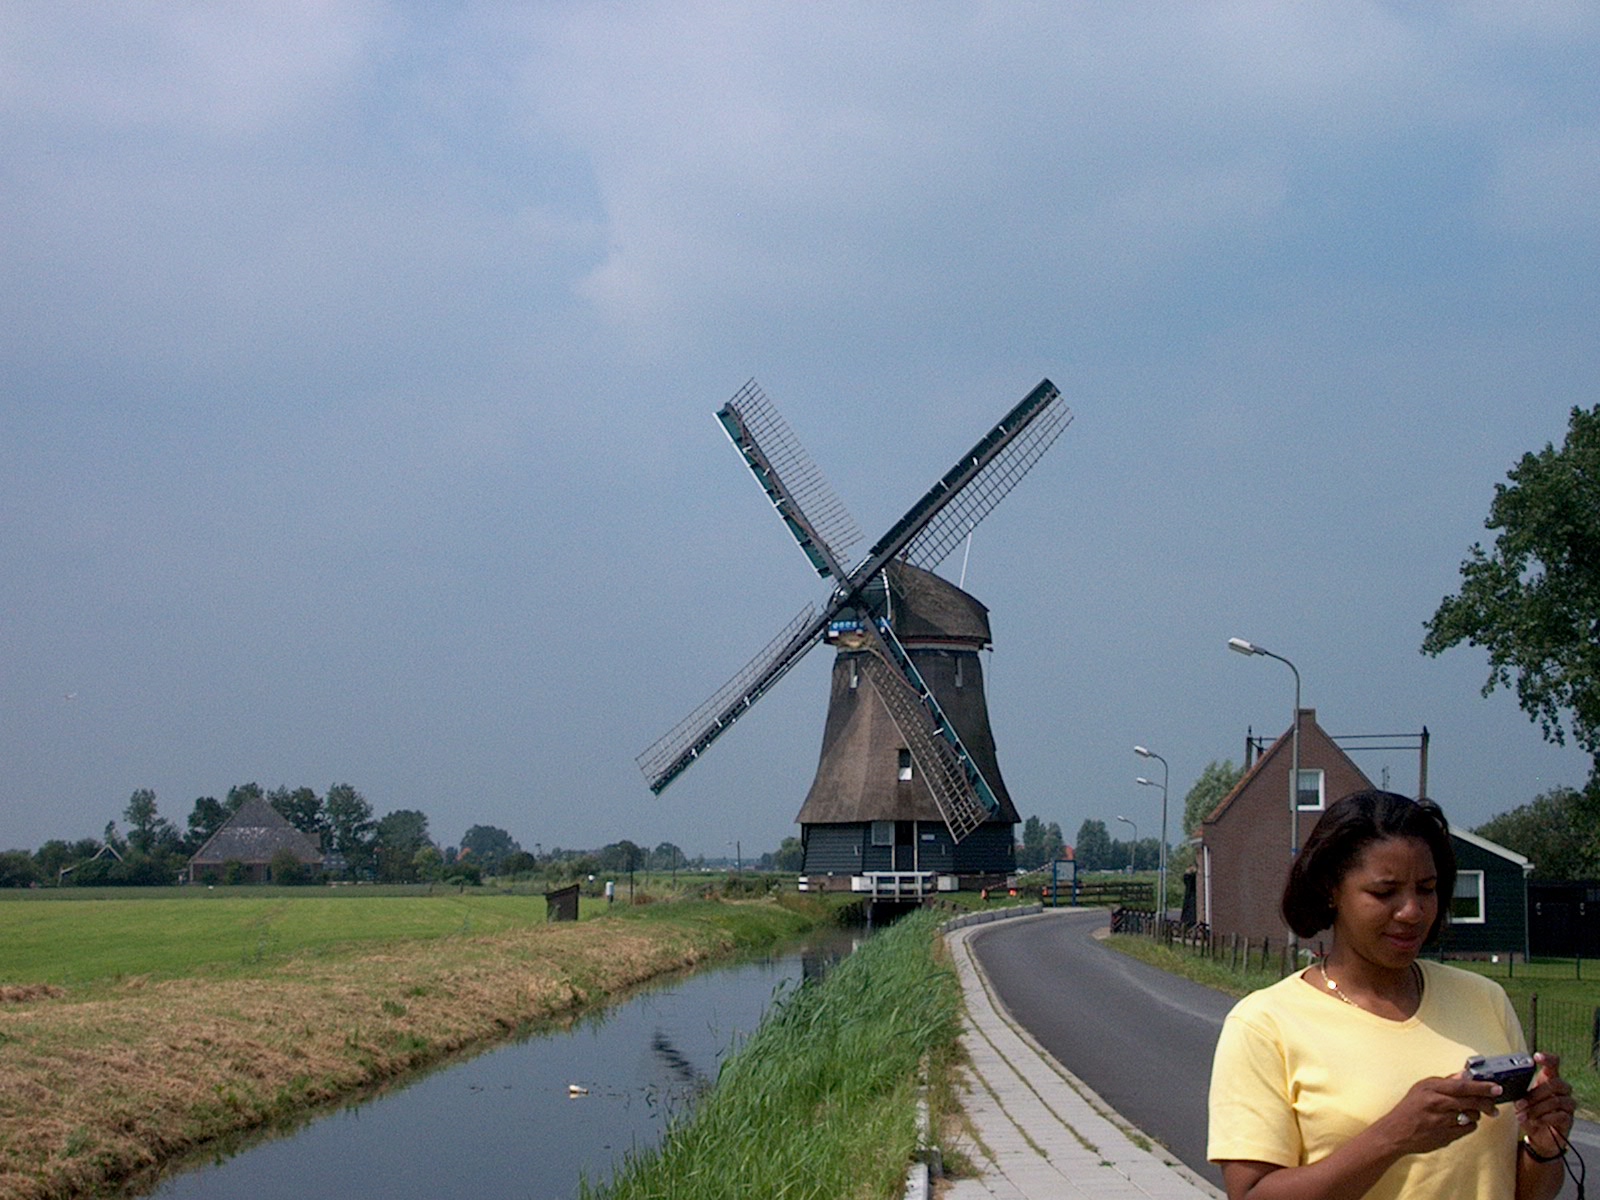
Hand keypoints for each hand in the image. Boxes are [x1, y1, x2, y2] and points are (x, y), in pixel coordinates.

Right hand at [1381, 1073, 1502, 1154]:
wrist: (1396, 1132)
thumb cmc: (1409, 1108)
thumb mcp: (1422, 1088)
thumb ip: (1444, 1081)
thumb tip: (1464, 1074)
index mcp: (1431, 1088)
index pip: (1462, 1085)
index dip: (1482, 1086)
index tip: (1496, 1087)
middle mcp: (1437, 1103)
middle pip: (1471, 1101)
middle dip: (1487, 1102)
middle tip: (1494, 1104)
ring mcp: (1442, 1121)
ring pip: (1472, 1116)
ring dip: (1476, 1114)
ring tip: (1470, 1112)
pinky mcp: (1446, 1136)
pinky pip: (1468, 1129)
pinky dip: (1469, 1125)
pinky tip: (1461, 1122)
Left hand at [1516, 1052, 1574, 1157]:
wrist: (1538, 1135)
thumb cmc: (1529, 1112)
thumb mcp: (1521, 1099)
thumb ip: (1517, 1091)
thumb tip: (1501, 1086)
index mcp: (1549, 1079)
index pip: (1553, 1064)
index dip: (1547, 1058)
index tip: (1536, 1057)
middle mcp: (1562, 1089)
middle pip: (1553, 1084)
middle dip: (1534, 1094)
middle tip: (1519, 1104)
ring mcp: (1568, 1104)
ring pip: (1555, 1100)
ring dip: (1536, 1109)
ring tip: (1522, 1116)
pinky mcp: (1569, 1118)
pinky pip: (1559, 1116)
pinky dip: (1543, 1119)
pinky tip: (1534, 1122)